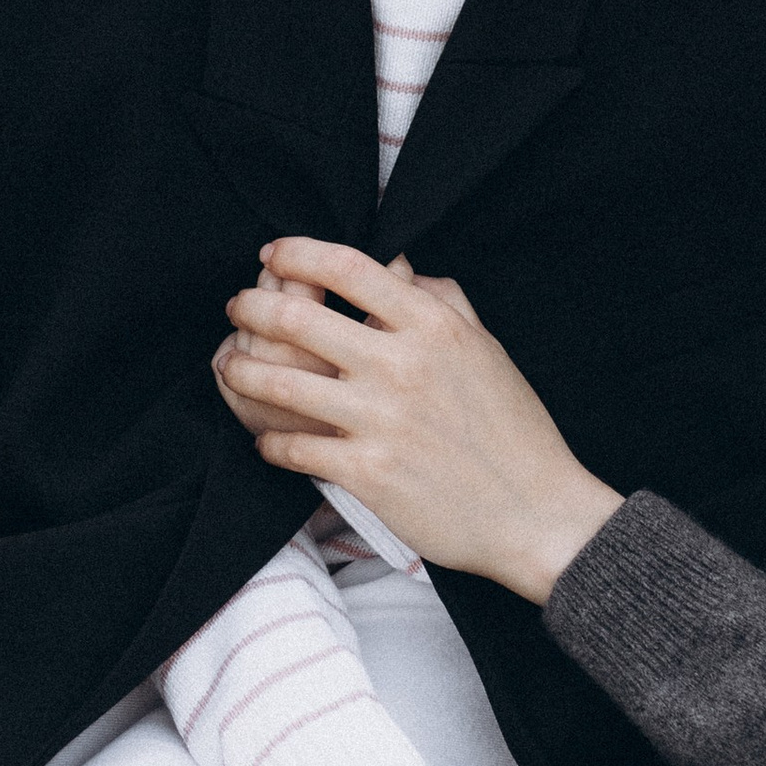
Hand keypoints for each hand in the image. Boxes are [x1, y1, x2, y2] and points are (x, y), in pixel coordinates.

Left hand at [220, 242, 623, 602]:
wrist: (535, 512)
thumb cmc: (514, 429)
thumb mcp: (485, 348)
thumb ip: (440, 301)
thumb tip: (399, 266)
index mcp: (432, 326)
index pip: (347, 267)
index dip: (296, 253)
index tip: (271, 254)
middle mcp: (401, 365)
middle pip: (297, 318)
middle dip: (251, 307)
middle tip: (236, 307)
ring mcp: (380, 420)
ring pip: (280, 383)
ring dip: (242, 371)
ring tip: (230, 364)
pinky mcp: (366, 472)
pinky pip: (292, 447)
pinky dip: (268, 442)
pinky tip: (265, 440)